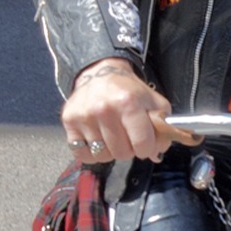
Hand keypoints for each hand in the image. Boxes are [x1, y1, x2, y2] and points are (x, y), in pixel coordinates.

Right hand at [63, 59, 180, 165]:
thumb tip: (156, 154)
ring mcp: (84, 116)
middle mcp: (104, 109)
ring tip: (112, 137)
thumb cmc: (129, 91)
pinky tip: (97, 140)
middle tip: (127, 136)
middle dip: (128, 149)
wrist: (100, 74)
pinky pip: (82, 154)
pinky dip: (90, 153)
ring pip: (102, 156)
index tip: (144, 143)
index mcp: (129, 103)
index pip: (142, 145)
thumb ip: (162, 128)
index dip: (146, 148)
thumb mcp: (153, 102)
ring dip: (109, 152)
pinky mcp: (69, 121)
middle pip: (122, 153)